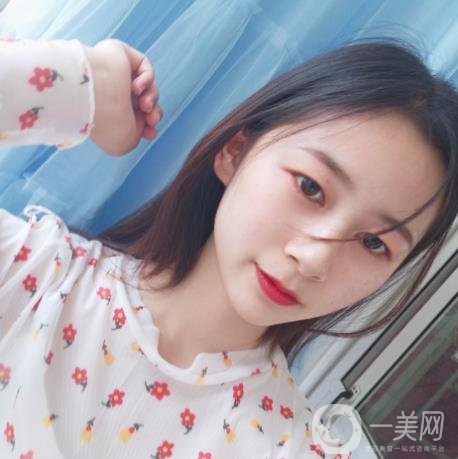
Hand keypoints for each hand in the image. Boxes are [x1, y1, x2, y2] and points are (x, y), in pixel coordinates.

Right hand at [83, 39, 162, 154]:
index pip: (135, 116)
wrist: (94, 98)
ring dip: (152, 97)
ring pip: (147, 86)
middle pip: (144, 101)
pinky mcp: (117, 53)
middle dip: (153, 112)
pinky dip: (147, 79)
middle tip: (151, 119)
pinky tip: (137, 88)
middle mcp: (110, 92)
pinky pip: (144, 66)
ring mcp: (113, 72)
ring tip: (146, 106)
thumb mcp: (123, 143)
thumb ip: (135, 136)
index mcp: (108, 111)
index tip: (150, 133)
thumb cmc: (106, 123)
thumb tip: (145, 127)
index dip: (148, 124)